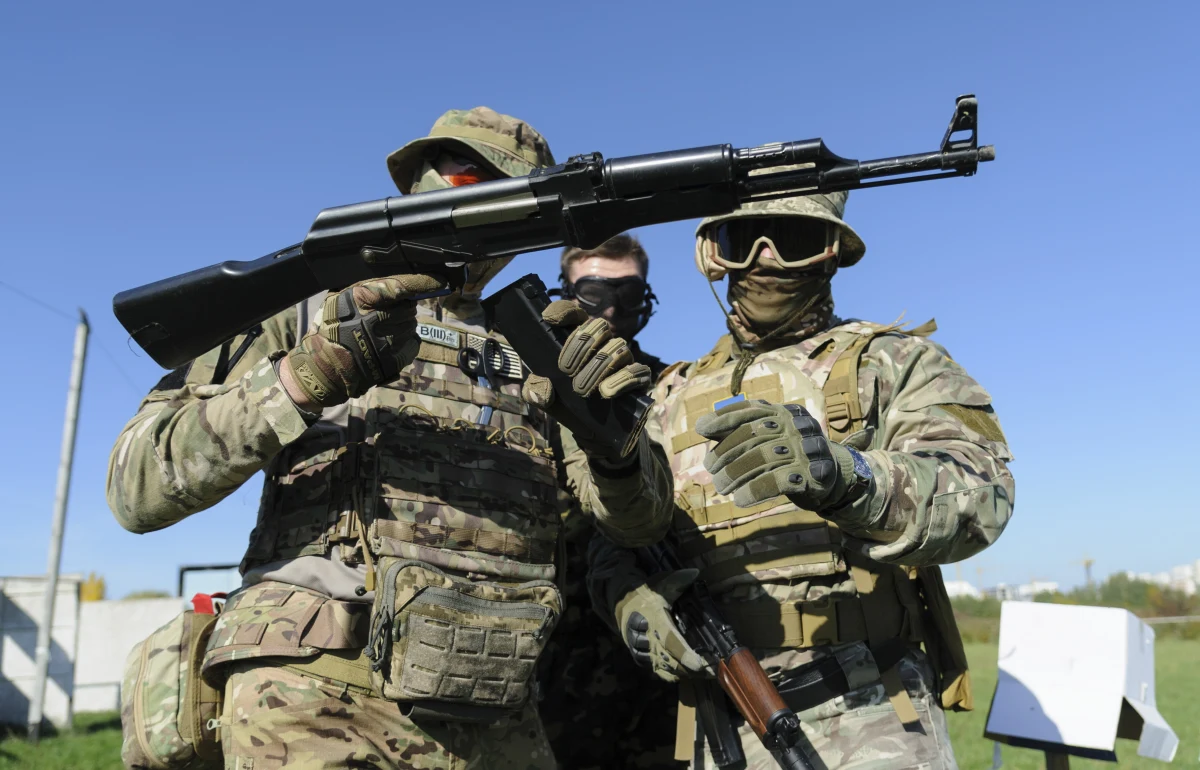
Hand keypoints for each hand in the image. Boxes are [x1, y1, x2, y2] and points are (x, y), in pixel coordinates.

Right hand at [281, 274, 445, 409]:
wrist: (324, 365)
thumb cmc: (332, 327)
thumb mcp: (341, 299)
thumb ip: (368, 289)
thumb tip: (400, 283)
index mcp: (361, 298)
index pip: (400, 286)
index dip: (422, 282)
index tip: (440, 281)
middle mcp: (376, 318)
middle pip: (409, 307)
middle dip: (404, 308)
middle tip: (388, 314)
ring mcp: (386, 341)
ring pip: (411, 326)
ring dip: (403, 325)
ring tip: (383, 331)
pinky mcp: (393, 360)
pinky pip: (412, 344)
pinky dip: (406, 342)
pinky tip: (389, 344)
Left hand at [520, 300, 651, 409]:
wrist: (594, 431)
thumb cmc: (570, 406)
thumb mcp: (547, 400)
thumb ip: (536, 391)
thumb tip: (541, 390)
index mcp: (581, 341)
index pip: (577, 315)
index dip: (566, 312)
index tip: (551, 321)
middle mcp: (604, 344)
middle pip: (600, 326)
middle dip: (581, 345)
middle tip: (566, 371)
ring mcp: (624, 360)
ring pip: (616, 348)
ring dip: (597, 367)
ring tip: (581, 390)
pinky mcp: (639, 378)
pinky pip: (637, 370)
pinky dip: (622, 379)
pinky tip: (606, 391)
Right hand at [615, 569, 708, 682]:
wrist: (621, 604)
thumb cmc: (644, 594)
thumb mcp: (660, 584)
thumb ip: (678, 580)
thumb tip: (695, 573)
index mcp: (654, 622)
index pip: (672, 643)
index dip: (687, 656)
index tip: (702, 664)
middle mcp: (647, 640)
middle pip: (671, 662)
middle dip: (692, 669)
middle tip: (712, 671)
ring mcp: (643, 652)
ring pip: (666, 670)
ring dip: (686, 673)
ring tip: (705, 674)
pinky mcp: (641, 659)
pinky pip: (659, 672)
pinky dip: (674, 674)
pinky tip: (689, 673)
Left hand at [694, 400, 869, 511]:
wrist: (833, 477)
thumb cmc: (791, 455)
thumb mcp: (770, 438)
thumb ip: (742, 431)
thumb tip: (703, 427)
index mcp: (785, 412)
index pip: (751, 410)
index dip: (725, 418)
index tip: (701, 429)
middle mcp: (797, 426)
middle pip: (754, 434)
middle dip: (727, 452)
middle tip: (711, 470)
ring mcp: (808, 448)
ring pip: (764, 457)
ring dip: (736, 474)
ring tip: (722, 488)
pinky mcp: (815, 474)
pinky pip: (779, 480)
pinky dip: (756, 490)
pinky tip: (741, 500)